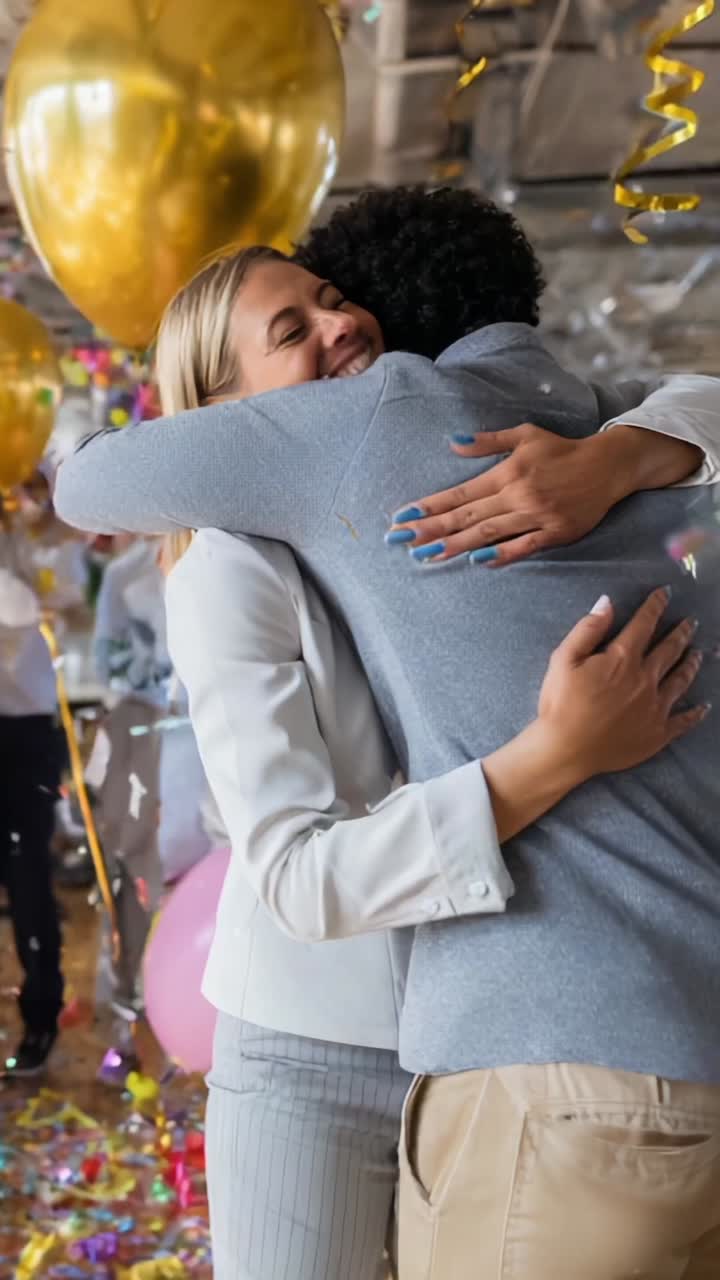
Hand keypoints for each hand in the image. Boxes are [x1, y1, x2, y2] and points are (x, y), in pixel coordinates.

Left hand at [385, 423, 700, 566]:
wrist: (609, 464)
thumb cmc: (562, 449)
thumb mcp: (525, 435)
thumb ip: (488, 440)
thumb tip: (453, 441)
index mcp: (507, 472)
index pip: (460, 493)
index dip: (430, 506)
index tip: (402, 517)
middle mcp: (518, 494)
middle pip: (467, 516)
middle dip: (431, 529)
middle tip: (400, 541)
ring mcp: (537, 515)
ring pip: (489, 533)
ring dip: (455, 545)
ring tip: (426, 556)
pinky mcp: (557, 532)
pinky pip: (524, 546)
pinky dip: (501, 554)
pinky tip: (477, 561)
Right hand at [536, 587, 707, 782]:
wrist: (566, 750)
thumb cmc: (560, 704)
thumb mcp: (563, 659)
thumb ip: (588, 629)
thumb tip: (607, 602)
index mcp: (623, 659)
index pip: (644, 625)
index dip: (655, 606)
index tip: (665, 593)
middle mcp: (646, 679)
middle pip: (670, 650)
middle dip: (681, 633)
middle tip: (691, 622)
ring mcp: (656, 707)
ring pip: (681, 680)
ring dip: (691, 664)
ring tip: (699, 653)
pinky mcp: (658, 733)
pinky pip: (684, 720)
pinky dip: (696, 712)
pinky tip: (704, 707)